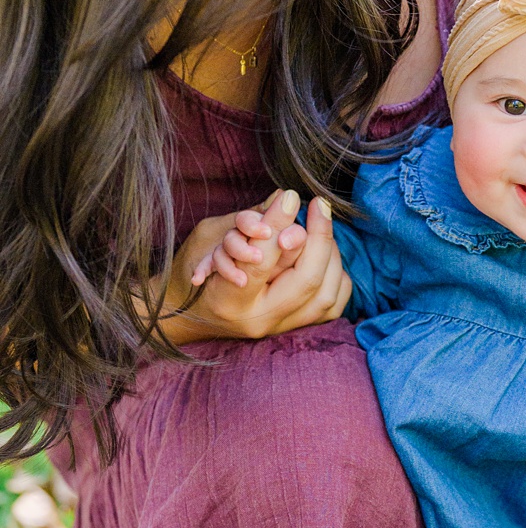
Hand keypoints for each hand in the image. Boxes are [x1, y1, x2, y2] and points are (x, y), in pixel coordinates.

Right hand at [159, 191, 350, 344]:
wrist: (186, 312)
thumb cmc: (191, 269)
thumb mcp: (210, 238)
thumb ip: (249, 223)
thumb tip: (288, 197)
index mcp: (232, 301)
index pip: (267, 264)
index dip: (285, 226)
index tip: (302, 198)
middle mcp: (259, 321)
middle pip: (308, 283)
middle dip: (320, 241)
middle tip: (319, 210)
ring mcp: (279, 330)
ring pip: (326, 298)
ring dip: (331, 259)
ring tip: (322, 233)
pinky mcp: (294, 330)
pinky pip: (331, 307)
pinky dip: (335, 279)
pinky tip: (329, 259)